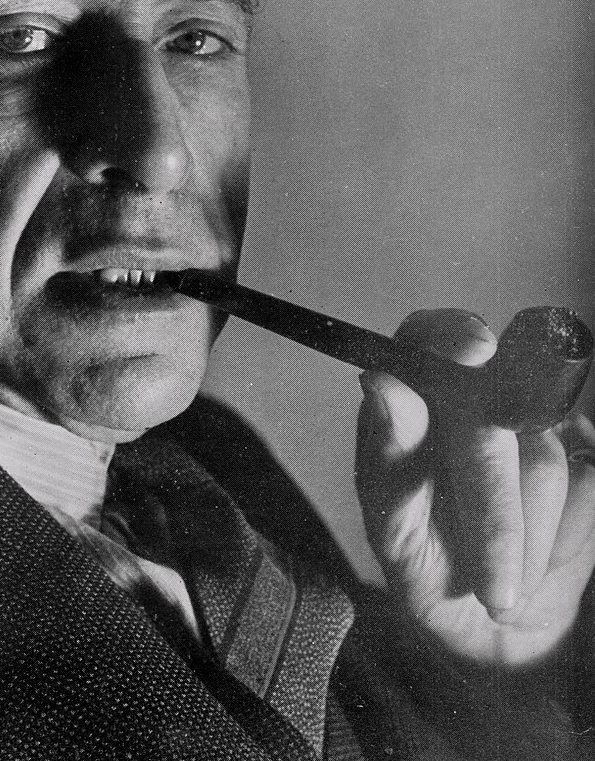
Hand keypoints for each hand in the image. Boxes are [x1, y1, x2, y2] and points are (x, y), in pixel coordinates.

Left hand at [355, 308, 594, 669]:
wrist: (497, 626)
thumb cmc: (428, 568)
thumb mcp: (394, 532)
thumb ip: (387, 459)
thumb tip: (384, 384)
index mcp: (414, 400)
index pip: (428, 338)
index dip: (452, 334)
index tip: (474, 349)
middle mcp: (477, 399)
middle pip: (502, 411)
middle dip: (498, 513)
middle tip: (492, 585)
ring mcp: (539, 423)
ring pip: (547, 460)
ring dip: (524, 540)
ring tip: (498, 573)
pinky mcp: (586, 453)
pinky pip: (589, 486)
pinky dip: (563, 542)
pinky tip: (538, 559)